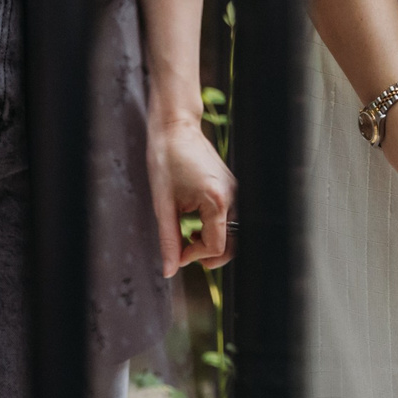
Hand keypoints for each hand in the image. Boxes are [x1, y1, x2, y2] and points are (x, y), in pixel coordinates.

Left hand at [148, 113, 235, 275]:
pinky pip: (228, 218)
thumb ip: (168, 240)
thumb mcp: (162, 204)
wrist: (176, 127)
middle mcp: (232, 196)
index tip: (176, 253)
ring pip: (231, 232)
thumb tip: (170, 269)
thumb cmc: (167, 159)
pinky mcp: (231, 187)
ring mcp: (234, 191)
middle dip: (207, 254)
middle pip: (231, 244)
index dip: (194, 257)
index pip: (216, 246)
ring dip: (210, 241)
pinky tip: (194, 222)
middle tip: (183, 251)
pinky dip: (213, 228)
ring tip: (187, 235)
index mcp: (216, 200)